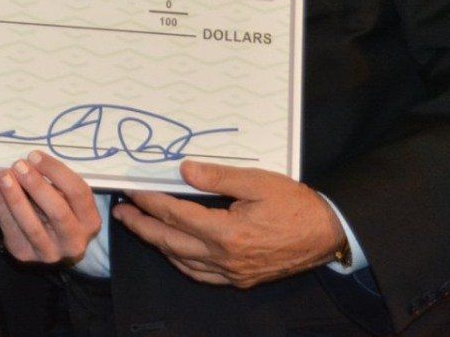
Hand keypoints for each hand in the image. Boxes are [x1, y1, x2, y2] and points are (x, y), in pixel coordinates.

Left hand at [0, 151, 101, 264]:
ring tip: (3, 176)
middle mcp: (74, 240)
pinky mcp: (25, 254)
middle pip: (58, 212)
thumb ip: (55, 183)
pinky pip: (10, 229)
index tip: (35, 156)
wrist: (50, 246)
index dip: (56, 172)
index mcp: (89, 220)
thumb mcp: (67, 199)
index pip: (78, 192)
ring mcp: (50, 252)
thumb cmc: (60, 211)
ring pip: (32, 225)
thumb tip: (30, 160)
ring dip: (15, 198)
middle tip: (19, 165)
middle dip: (36, 186)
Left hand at [115, 160, 345, 287]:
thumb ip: (218, 177)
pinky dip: (181, 261)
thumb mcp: (258, 182)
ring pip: (182, 261)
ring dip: (158, 244)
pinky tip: (173, 250)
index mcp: (227, 232)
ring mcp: (233, 272)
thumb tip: (184, 171)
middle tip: (121, 214)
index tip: (131, 190)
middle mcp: (225, 258)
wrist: (328, 234)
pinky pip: (201, 274)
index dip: (149, 201)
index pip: (175, 214)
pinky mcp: (241, 279)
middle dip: (142, 226)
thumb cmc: (296, 205)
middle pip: (170, 242)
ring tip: (141, 227)